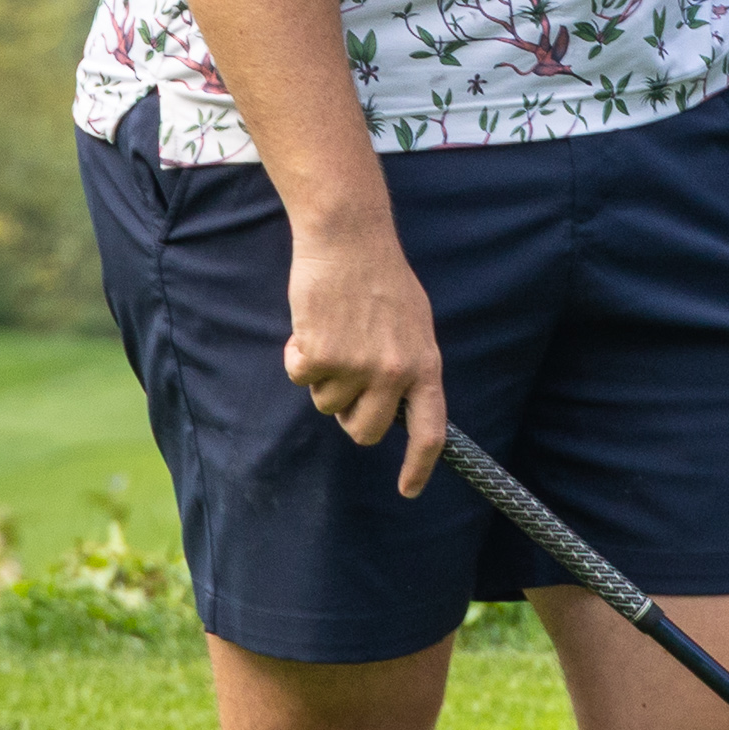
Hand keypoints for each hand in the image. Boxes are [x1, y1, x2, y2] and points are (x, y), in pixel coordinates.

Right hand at [282, 216, 447, 494]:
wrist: (349, 239)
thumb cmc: (380, 278)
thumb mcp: (413, 324)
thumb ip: (408, 366)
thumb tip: (401, 408)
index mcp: (425, 364)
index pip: (431, 431)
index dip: (419, 466)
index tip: (408, 490)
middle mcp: (395, 372)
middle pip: (366, 431)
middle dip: (350, 414)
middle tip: (345, 375)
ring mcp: (358, 367)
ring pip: (327, 405)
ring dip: (323, 375)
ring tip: (335, 330)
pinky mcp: (321, 357)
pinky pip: (300, 378)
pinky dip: (297, 356)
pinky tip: (311, 323)